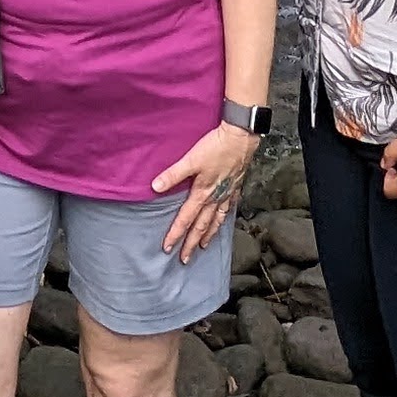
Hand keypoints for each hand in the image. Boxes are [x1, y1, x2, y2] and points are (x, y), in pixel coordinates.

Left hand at [153, 122, 259, 260]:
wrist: (241, 137)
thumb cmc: (216, 146)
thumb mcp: (191, 159)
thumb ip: (173, 174)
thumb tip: (155, 187)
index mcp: (202, 193)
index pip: (185, 219)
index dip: (176, 234)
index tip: (168, 248)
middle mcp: (215, 197)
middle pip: (201, 226)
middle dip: (191, 243)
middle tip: (184, 259)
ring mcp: (227, 194)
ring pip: (216, 220)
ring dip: (208, 235)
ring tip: (203, 246)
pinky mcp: (235, 186)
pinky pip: (228, 209)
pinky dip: (224, 219)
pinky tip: (222, 220)